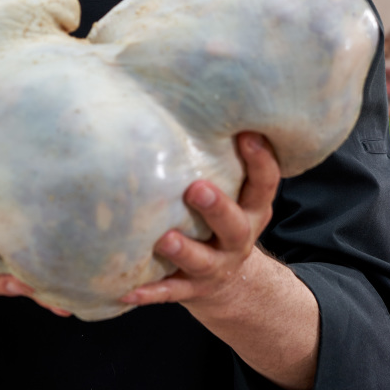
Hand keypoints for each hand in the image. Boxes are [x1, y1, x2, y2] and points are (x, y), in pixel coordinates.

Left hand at [120, 132, 280, 309]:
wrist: (230, 283)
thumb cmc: (220, 217)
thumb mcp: (235, 191)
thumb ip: (219, 158)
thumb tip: (191, 97)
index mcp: (253, 210)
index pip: (264, 184)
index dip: (261, 160)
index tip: (247, 135)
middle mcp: (238, 239)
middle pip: (235, 225)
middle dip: (217, 208)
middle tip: (196, 188)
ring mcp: (215, 267)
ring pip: (202, 261)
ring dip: (183, 250)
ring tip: (164, 238)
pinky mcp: (190, 289)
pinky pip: (169, 292)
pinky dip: (148, 292)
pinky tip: (125, 289)